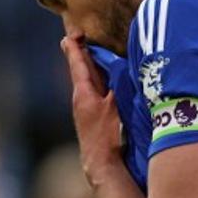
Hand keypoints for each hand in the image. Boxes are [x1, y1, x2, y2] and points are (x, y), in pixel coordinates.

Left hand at [61, 35, 121, 185]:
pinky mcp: (92, 118)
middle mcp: (80, 99)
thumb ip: (118, 84)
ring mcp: (85, 109)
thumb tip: (123, 66)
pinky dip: (96, 81)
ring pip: (87, 81)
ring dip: (90, 67)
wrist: (101, 164)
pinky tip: (103, 82)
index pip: (78, 63)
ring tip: (92, 54)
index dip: (76, 47)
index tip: (73, 33)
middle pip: (81, 70)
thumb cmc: (107, 135)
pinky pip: (93, 92)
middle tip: (77, 38)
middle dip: (81, 54)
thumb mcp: (115, 106)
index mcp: (83, 92)